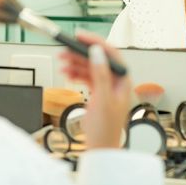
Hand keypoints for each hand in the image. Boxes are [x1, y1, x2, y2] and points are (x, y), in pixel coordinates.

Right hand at [59, 31, 130, 148]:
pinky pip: (87, 77)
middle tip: (65, 49)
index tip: (80, 37)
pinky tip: (67, 73)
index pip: (111, 54)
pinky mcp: (99, 93)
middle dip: (81, 53)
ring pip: (90, 67)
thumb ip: (100, 75)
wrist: (101, 148)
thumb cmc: (106, 130)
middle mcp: (116, 82)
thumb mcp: (103, 99)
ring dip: (76, 63)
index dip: (95, 42)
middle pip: (98, 59)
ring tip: (62, 62)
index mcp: (123, 81)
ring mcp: (107, 87)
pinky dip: (76, 74)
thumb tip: (97, 53)